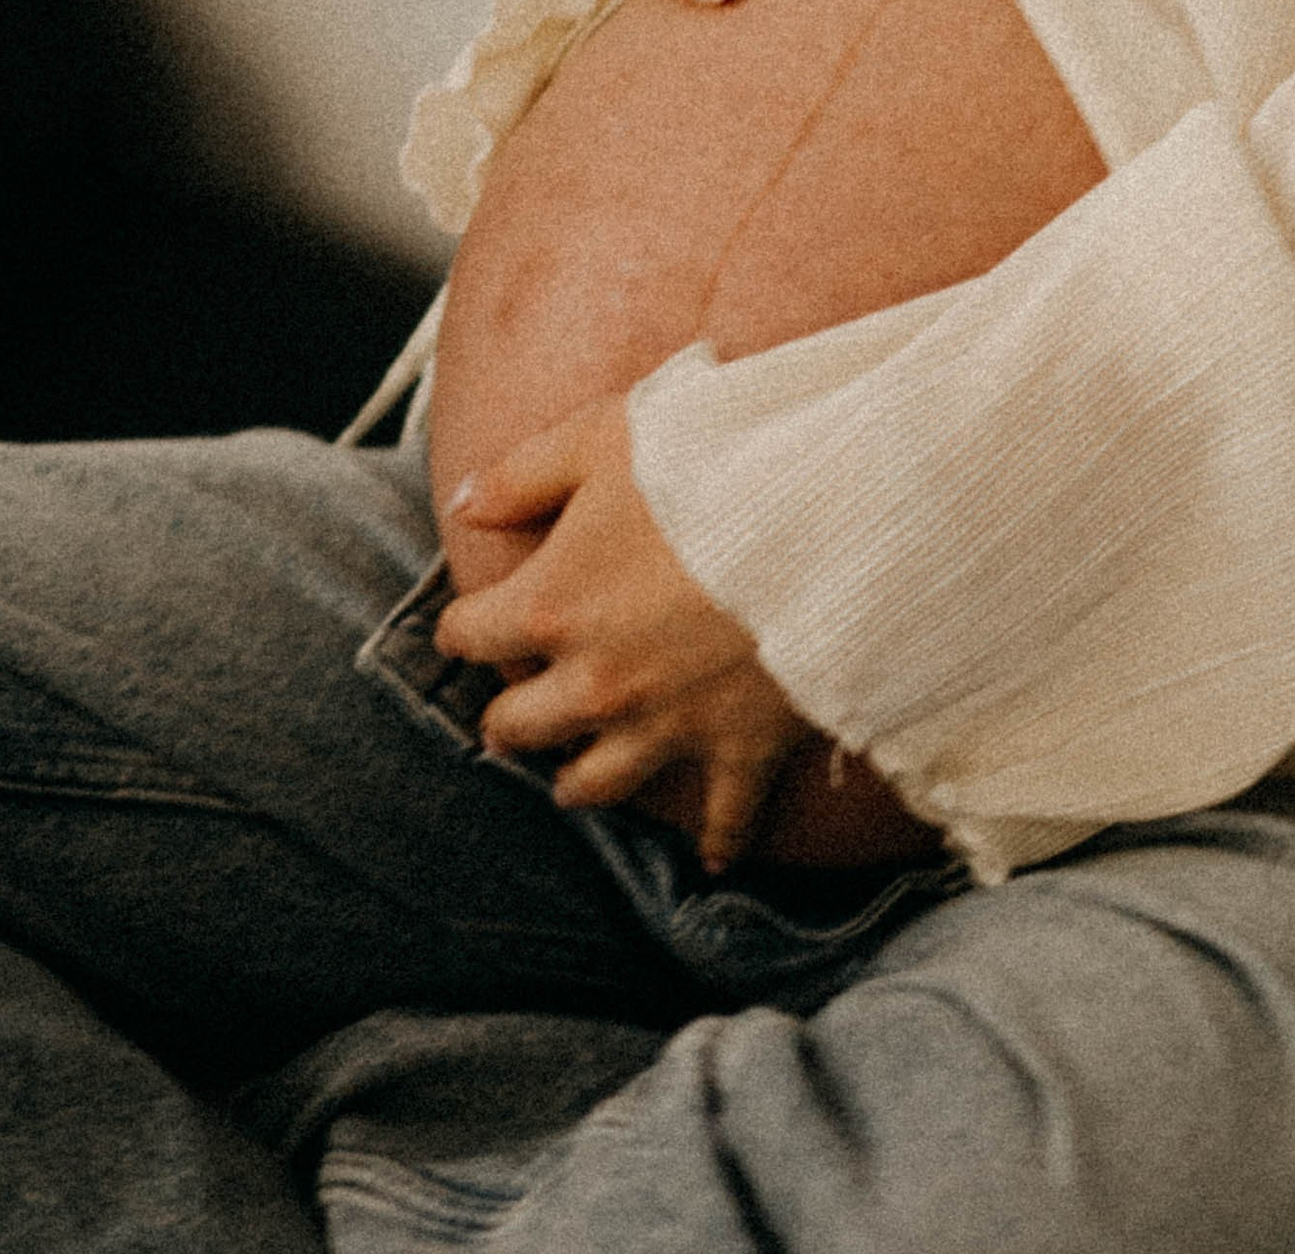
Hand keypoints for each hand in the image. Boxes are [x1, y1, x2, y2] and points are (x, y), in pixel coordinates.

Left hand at [431, 395, 817, 868]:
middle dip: (511, 714)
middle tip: (518, 705)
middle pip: (517, 727)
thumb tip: (464, 503)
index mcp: (552, 606)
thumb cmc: (712, 461)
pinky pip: (722, 820)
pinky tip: (711, 857)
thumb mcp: (603, 437)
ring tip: (575, 776)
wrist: (830, 514)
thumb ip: (523, 474)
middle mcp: (595, 684)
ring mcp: (667, 728)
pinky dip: (717, 840)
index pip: (469, 635)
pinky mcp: (740, 751)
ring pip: (594, 786)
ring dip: (578, 780)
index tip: (474, 619)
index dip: (466, 624)